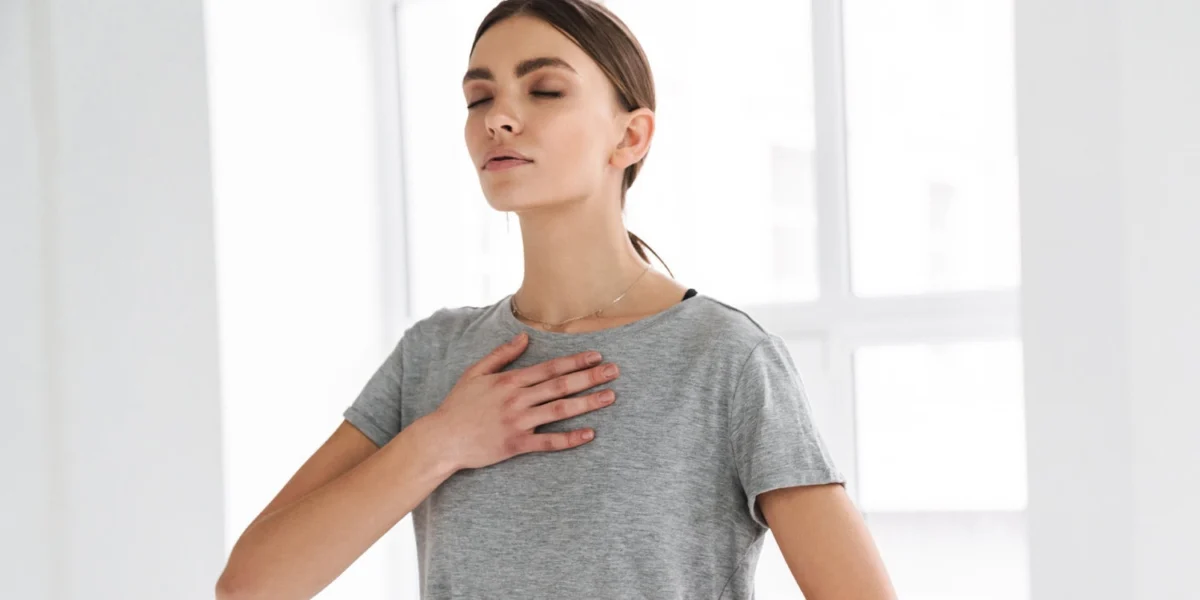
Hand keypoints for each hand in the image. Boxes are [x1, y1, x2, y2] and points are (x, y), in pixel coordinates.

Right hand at [426, 332, 619, 471]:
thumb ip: (501, 355)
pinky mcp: (515, 445)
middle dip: (590, 377)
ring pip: (560, 411)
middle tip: (615, 371)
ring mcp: (518, 423)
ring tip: (610, 396)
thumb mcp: (475, 373)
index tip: (596, 356)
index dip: (575, 361)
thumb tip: (524, 337)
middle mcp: (517, 399)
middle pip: (560, 386)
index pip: (550, 368)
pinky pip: (548, 442)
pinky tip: (590, 434)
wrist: (442, 439)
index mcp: (509, 381)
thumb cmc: (458, 405)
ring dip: (587, 403)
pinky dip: (569, 439)